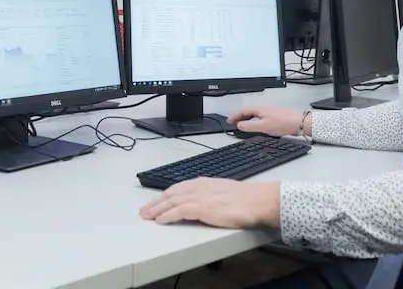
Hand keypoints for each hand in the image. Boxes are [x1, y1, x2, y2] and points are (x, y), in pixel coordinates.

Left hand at [139, 177, 279, 227]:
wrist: (258, 200)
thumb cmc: (247, 199)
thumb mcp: (224, 192)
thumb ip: (211, 195)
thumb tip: (204, 203)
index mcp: (205, 182)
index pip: (179, 187)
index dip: (165, 195)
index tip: (156, 201)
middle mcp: (200, 186)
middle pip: (171, 193)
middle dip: (156, 202)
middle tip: (144, 210)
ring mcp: (201, 196)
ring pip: (172, 201)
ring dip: (157, 209)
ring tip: (147, 216)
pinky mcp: (203, 207)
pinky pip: (180, 210)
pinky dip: (168, 215)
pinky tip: (160, 220)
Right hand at [227, 105, 304, 136]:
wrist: (299, 123)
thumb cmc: (284, 123)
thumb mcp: (263, 126)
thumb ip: (250, 126)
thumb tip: (239, 125)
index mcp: (260, 109)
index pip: (243, 110)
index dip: (235, 116)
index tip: (229, 121)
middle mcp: (264, 108)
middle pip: (248, 111)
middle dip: (240, 117)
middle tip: (234, 123)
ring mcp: (270, 111)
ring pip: (255, 114)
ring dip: (247, 119)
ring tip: (243, 125)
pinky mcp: (275, 116)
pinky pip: (261, 117)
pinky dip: (254, 121)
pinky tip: (257, 127)